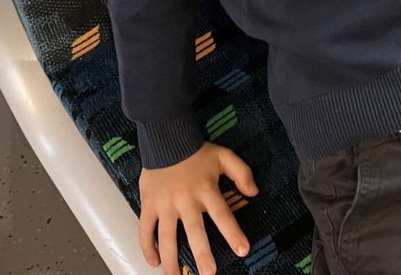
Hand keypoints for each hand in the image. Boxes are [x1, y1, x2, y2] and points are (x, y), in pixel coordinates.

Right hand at [139, 142, 257, 274]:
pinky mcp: (149, 204)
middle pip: (195, 230)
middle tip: (209, 273)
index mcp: (206, 189)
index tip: (243, 250)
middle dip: (202, 253)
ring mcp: (165, 204)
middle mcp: (186, 200)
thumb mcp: (224, 156)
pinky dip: (148, 247)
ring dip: (171, 259)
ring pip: (167, 236)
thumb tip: (254, 192)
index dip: (233, 233)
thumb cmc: (197, 151)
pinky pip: (146, 229)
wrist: (167, 138)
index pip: (222, 214)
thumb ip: (241, 172)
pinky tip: (154, 262)